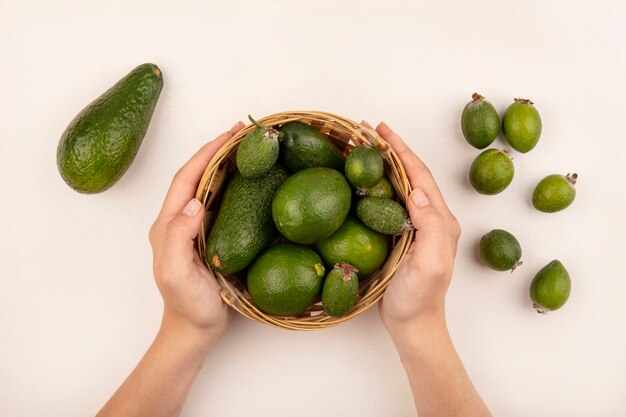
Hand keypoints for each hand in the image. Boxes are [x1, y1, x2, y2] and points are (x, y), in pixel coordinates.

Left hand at [148, 121, 244, 339]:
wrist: (195, 330)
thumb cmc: (187, 305)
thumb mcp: (176, 273)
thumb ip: (179, 237)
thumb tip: (195, 202)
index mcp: (169, 224)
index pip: (187, 179)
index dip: (207, 154)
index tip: (229, 135)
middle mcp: (181, 220)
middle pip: (198, 175)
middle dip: (218, 150)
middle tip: (244, 133)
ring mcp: (197, 228)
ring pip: (211, 186)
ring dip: (227, 164)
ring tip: (249, 148)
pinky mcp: (212, 237)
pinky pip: (222, 203)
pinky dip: (235, 185)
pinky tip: (251, 181)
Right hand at [370, 122, 460, 333]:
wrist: (413, 325)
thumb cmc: (420, 299)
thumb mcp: (430, 264)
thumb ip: (430, 227)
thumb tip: (415, 191)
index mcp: (440, 220)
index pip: (420, 176)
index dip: (401, 151)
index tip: (381, 131)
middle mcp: (430, 218)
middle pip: (410, 174)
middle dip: (390, 150)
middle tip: (365, 131)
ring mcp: (415, 227)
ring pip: (399, 185)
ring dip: (382, 164)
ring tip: (361, 148)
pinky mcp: (400, 236)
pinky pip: (388, 202)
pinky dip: (376, 185)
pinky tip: (362, 182)